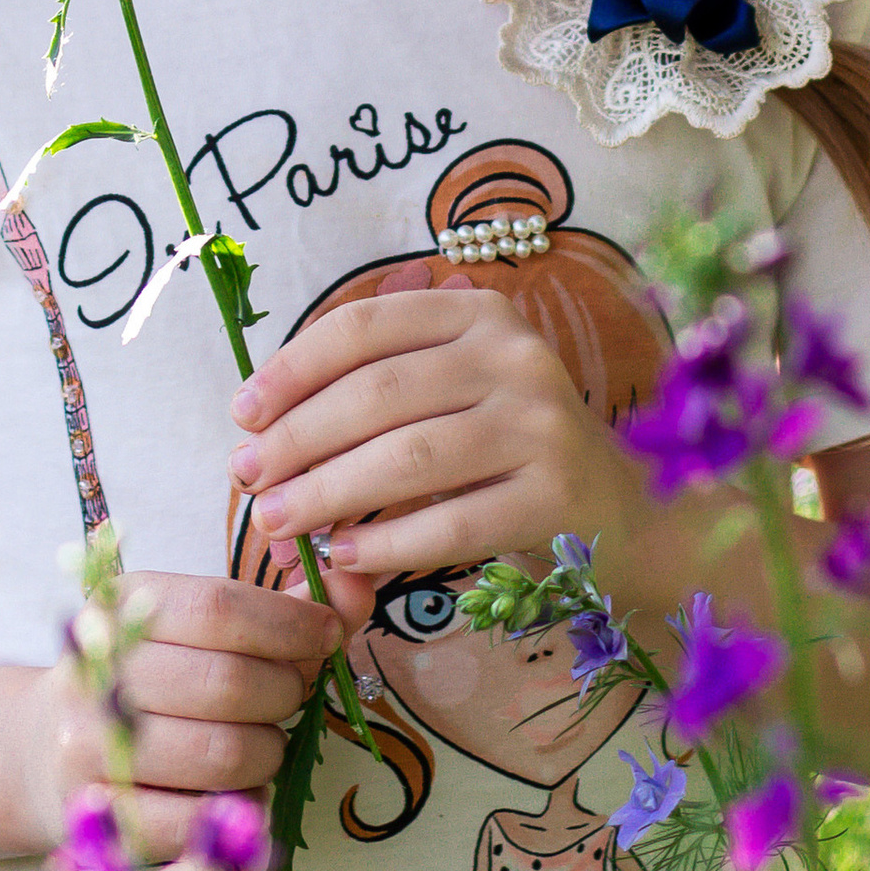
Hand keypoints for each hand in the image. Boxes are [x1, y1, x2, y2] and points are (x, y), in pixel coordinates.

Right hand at [32, 569, 341, 867]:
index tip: (329, 636)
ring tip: (262, 744)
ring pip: (222, 754)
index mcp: (124, 607)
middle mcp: (98, 671)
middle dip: (285, 693)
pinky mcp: (98, 816)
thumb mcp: (197, 632)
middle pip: (227, 682)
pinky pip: (200, 820)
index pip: (219, 607)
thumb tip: (357, 590)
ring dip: (268, 753)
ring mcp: (90, 747)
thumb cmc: (144, 683)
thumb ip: (282, 613)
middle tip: (291, 697)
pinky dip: (239, 808)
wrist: (36, 753)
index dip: (289, 623)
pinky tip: (237, 790)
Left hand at [227, 282, 645, 602]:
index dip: (294, 366)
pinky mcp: (558, 496)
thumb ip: (381, 387)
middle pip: (379, 393)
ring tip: (277, 524)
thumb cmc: (513, 447)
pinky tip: (344, 557)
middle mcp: (515, 356)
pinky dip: (387, 543)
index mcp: (479, 313)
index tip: (242, 411)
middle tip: (247, 480)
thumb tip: (262, 423)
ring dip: (328, 493)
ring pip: (409, 457)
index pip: (367, 325)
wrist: (626, 510)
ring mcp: (542, 424)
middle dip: (298, 439)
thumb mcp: (458, 389)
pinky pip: (452, 522)